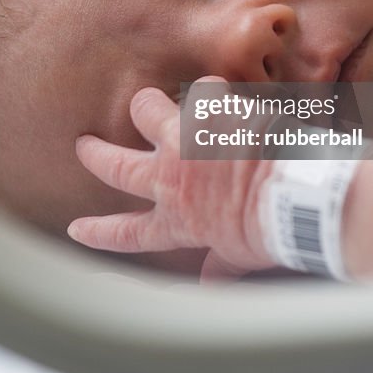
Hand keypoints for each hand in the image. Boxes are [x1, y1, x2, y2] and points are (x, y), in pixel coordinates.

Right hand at [67, 77, 274, 280]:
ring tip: (149, 102)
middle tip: (83, 145)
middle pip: (117, 166)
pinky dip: (211, 91)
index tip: (77, 228)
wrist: (295, 193)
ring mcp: (185, 140)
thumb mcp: (241, 253)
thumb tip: (211, 283)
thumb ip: (222, 265)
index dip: (100, 232)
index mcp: (178, 221)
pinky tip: (221, 93)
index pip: (129, 233)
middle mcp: (170, 180)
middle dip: (95, 155)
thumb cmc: (271, 229)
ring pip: (144, 110)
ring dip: (146, 105)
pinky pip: (201, 89)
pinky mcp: (207, 111)